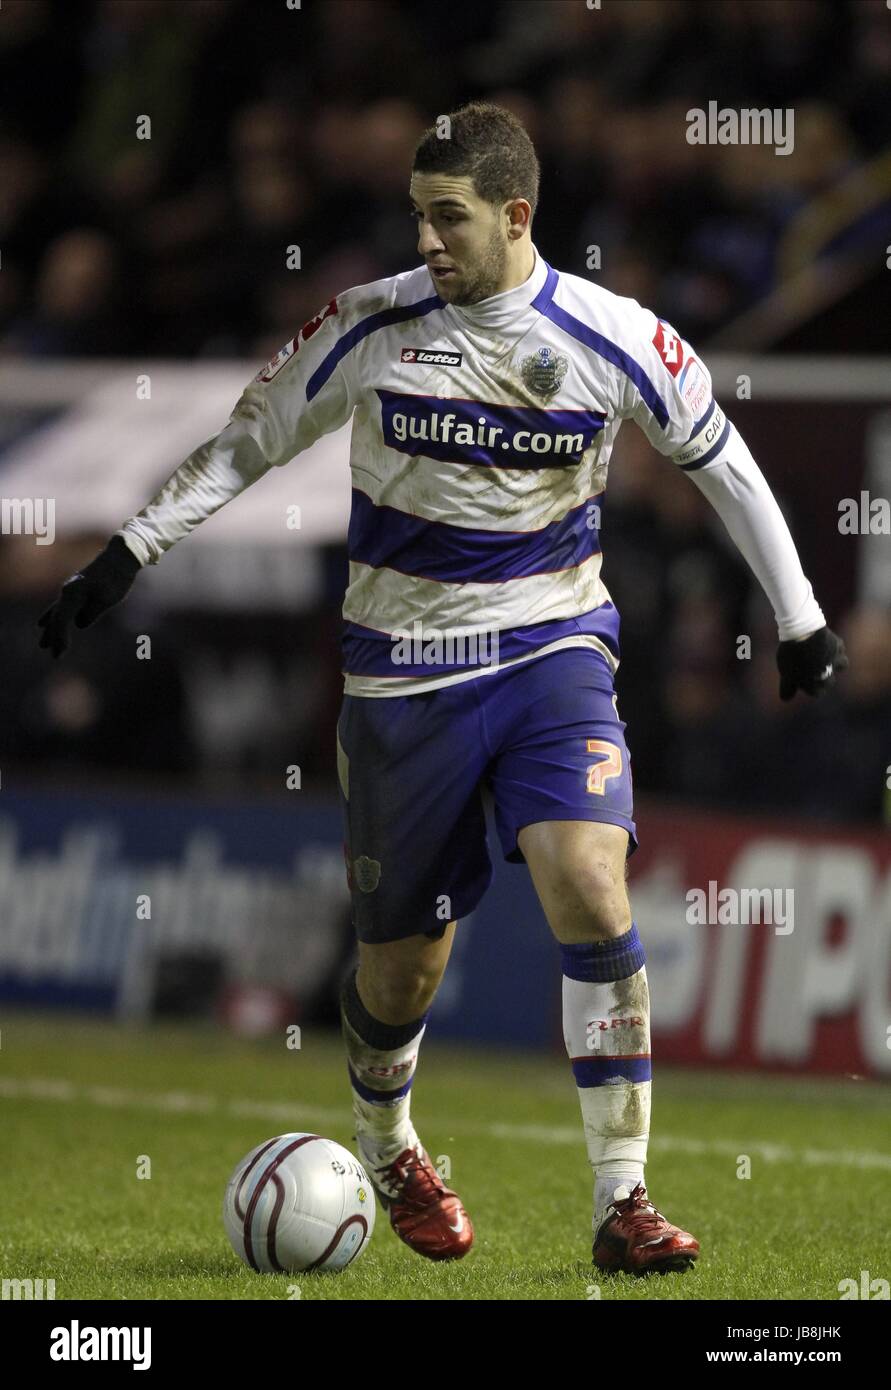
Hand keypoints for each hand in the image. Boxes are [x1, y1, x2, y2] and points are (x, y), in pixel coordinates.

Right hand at [37, 536, 141, 658]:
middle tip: (55, 657)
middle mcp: (68, 591)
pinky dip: (52, 617)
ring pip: (56, 614)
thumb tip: (79, 623)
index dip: (60, 638)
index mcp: (74, 594)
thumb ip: (92, 612)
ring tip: (43, 645)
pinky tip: (42, 624)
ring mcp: (70, 590)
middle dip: (55, 638)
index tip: (60, 654)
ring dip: (50, 630)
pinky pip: (59, 607)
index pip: (62, 620)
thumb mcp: (107, 598)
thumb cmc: (116, 578)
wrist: (120, 557)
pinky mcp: (76, 590)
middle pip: (57, 619)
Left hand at [776, 625, 847, 700]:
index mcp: (815, 684)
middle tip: (815, 670)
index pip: (817, 693)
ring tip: (826, 657)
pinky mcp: (838, 645)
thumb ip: (788, 688)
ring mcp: (835, 659)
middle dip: (824, 678)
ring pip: (842, 664)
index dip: (811, 688)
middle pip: (830, 681)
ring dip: (836, 662)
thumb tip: (786, 699)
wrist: (804, 633)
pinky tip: (826, 642)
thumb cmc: (793, 656)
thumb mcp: (787, 674)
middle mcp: (828, 674)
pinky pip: (839, 647)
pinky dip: (835, 646)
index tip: (805, 683)